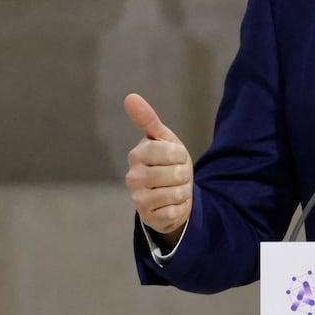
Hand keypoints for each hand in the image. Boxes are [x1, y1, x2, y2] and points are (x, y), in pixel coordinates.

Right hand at [124, 93, 192, 242]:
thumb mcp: (163, 139)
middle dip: (184, 173)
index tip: (176, 156)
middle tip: (177, 174)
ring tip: (175, 188)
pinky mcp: (149, 218)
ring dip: (183, 190)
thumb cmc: (168, 162)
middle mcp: (133, 177)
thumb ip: (147, 119)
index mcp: (137, 154)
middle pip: (176, 173)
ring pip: (177, 192)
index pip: (171, 151)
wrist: (171, 193)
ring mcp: (138, 199)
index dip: (180, 154)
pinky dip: (180, 207)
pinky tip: (171, 204)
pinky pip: (176, 211)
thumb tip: (130, 97)